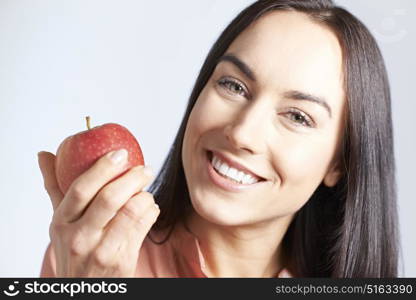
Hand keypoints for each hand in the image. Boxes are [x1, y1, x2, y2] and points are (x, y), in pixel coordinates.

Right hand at [38, 149, 159, 276]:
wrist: (84, 288)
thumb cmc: (74, 249)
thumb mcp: (60, 222)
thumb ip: (55, 188)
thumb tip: (45, 154)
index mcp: (61, 222)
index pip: (80, 189)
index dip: (102, 168)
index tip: (121, 153)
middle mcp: (79, 237)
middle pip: (109, 198)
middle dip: (132, 178)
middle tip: (145, 169)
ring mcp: (101, 251)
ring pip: (131, 211)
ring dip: (144, 196)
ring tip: (146, 191)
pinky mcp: (122, 261)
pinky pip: (143, 226)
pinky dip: (151, 211)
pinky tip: (149, 208)